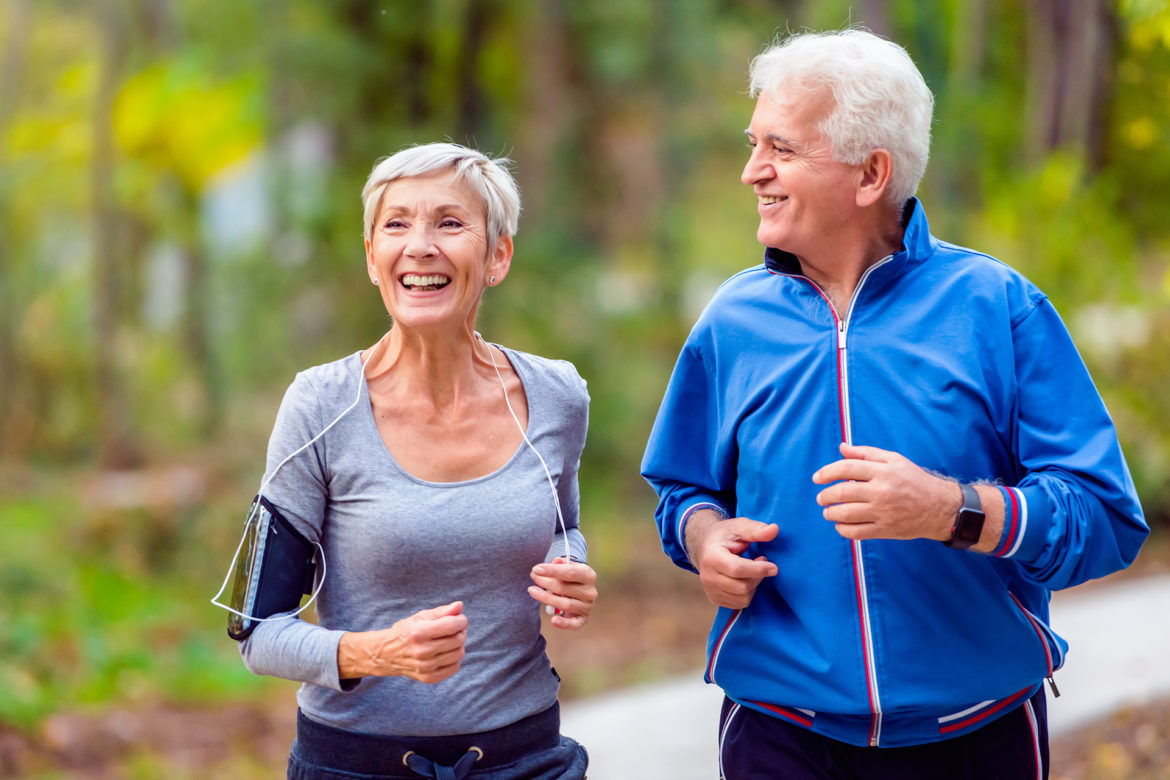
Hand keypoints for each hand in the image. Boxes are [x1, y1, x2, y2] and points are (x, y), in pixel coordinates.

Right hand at [337, 601, 467, 682]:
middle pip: (458, 640)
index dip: (461, 620)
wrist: (386, 655)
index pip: (452, 625)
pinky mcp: (428, 678)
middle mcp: (421, 651)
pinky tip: (445, 653)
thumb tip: (459, 606)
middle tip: (454, 629)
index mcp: (418, 633)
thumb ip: (441, 611)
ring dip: (458, 645)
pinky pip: (454, 667)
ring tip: (449, 640)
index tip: (459, 619)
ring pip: (459, 654)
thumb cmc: (406, 632)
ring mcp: (425, 667)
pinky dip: (454, 659)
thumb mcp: (420, 617)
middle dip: (461, 631)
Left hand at [529, 558, 596, 630]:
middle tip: (533, 577)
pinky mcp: (582, 619)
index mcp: (589, 575)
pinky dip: (563, 623)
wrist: (578, 589)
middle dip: (545, 582)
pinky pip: (573, 624)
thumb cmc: (569, 577)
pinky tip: (553, 620)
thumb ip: (559, 564)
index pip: (570, 572)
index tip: (536, 569)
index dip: (552, 570)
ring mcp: (587, 606)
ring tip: (532, 590)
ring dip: (545, 598)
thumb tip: (556, 561)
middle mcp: (590, 592)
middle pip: (564, 588)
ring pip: (564, 604)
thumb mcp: (566, 566)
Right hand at [686, 510, 778, 608]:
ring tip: (752, 570)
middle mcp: (707, 577)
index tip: (774, 567)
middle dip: (757, 576)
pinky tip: (745, 579)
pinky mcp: (714, 599)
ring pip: (743, 598)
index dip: (758, 570)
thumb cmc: (724, 535)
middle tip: (761, 562)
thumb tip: (774, 529)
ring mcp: (710, 590)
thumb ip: (756, 529)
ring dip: (754, 585)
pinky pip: (739, 604)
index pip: (737, 569)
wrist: (705, 545)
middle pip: (742, 587)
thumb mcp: (738, 526)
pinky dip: (747, 593)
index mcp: (711, 557)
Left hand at [812, 442, 958, 541]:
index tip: (817, 478)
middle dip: (825, 496)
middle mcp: (881, 491)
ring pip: (845, 514)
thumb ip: (865, 454)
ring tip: (828, 511)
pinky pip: (855, 532)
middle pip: (841, 493)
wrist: (939, 508)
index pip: (845, 468)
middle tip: (821, 498)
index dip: (826, 472)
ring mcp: (882, 512)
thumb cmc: (914, 480)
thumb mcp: (894, 460)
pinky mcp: (885, 529)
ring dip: (830, 513)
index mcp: (882, 471)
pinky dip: (842, 529)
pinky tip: (841, 524)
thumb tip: (841, 448)